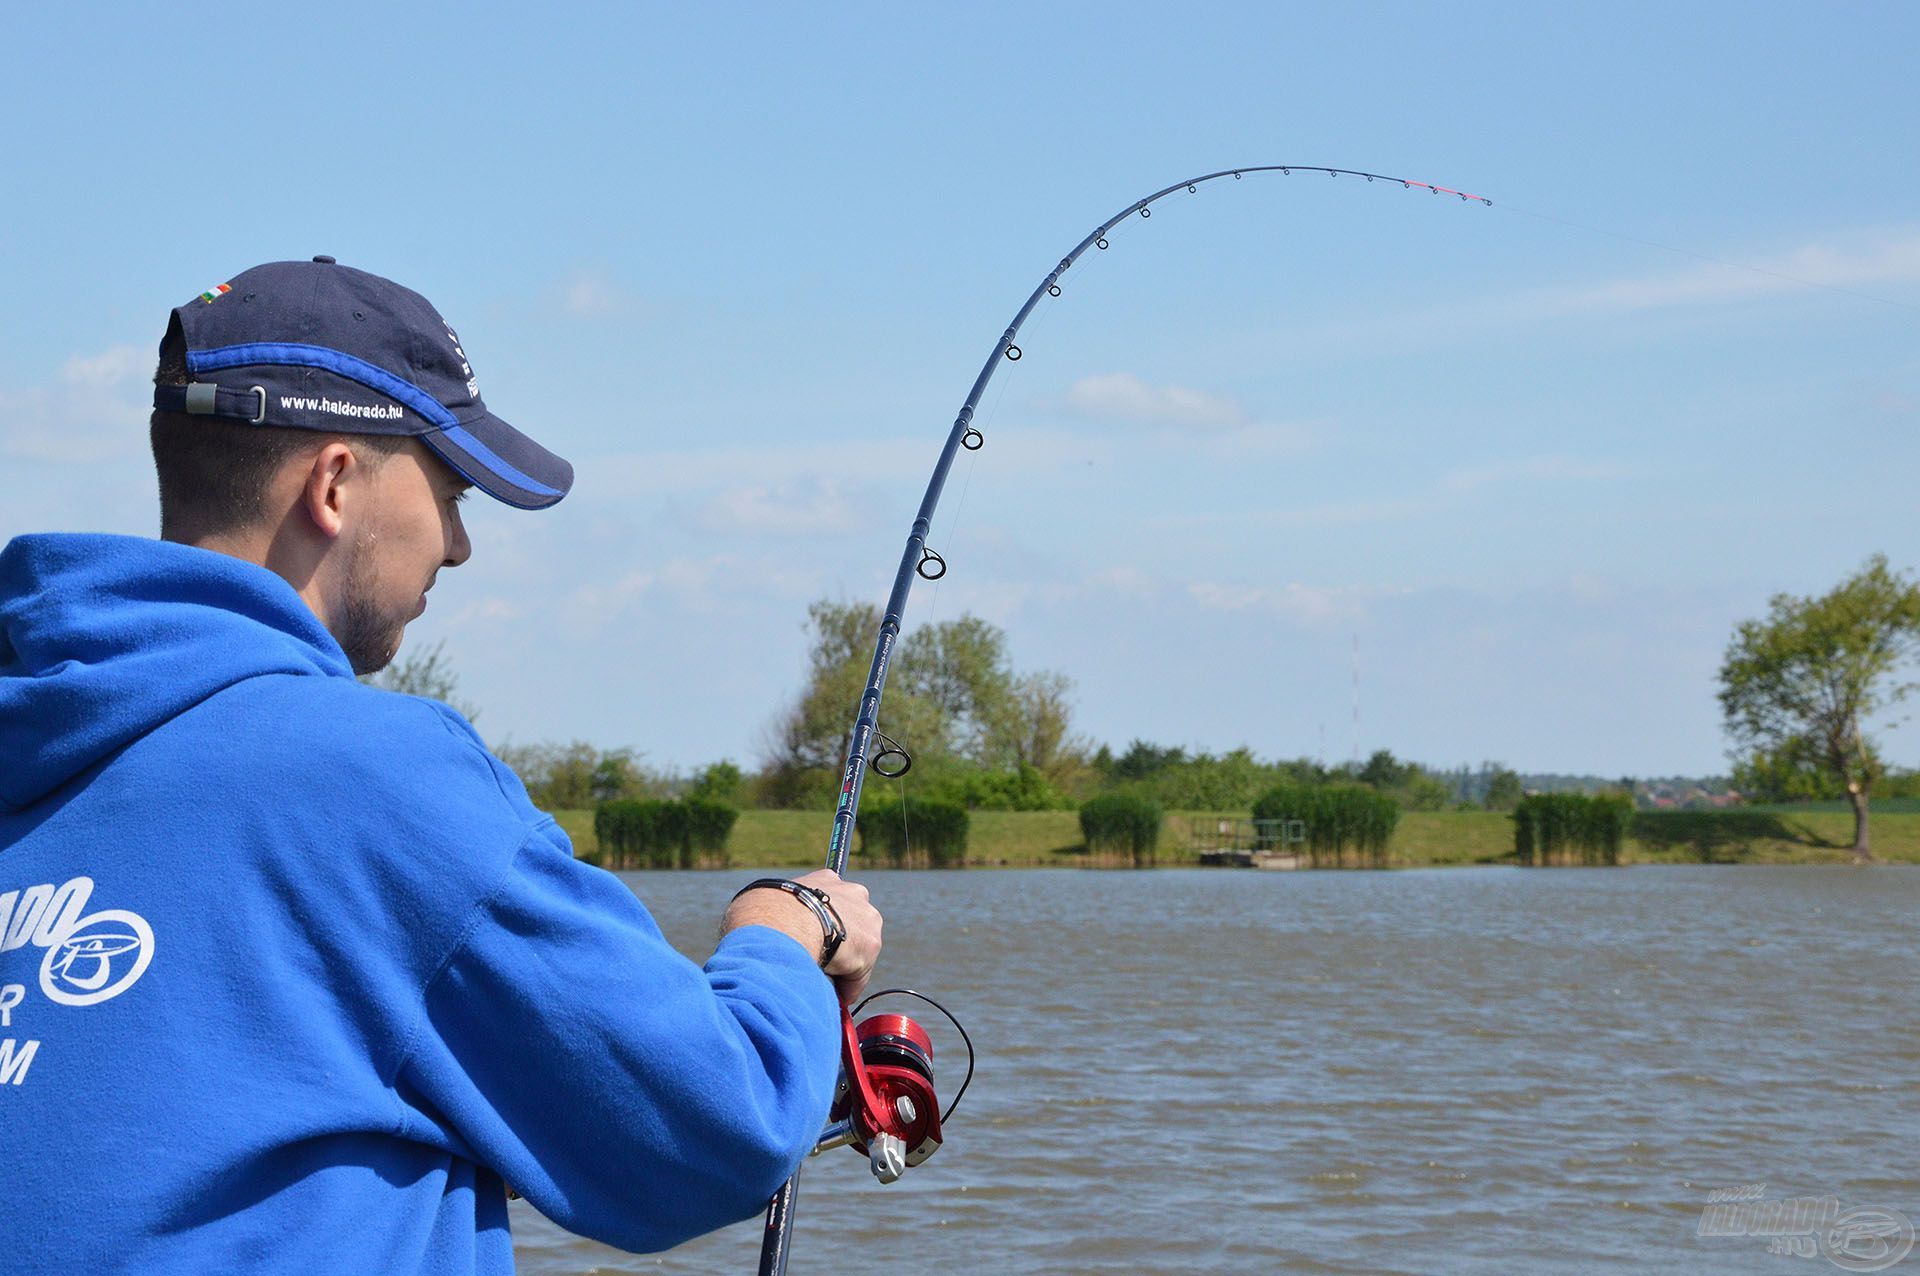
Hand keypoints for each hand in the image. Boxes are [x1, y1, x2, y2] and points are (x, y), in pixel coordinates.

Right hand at [722, 870, 882, 1004]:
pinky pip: (857, 974)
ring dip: (844, 966)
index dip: (823, 921)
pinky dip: (846, 987)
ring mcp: (865, 917)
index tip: (814, 937)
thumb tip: (755, 931)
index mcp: (825, 880)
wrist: (779, 922)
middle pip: (852, 923)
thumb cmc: (762, 913)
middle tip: (821, 963)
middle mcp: (852, 892)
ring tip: (824, 983)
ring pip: (858, 949)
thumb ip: (776, 914)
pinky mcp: (869, 944)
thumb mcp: (768, 904)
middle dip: (841, 944)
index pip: (832, 900)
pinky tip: (831, 996)